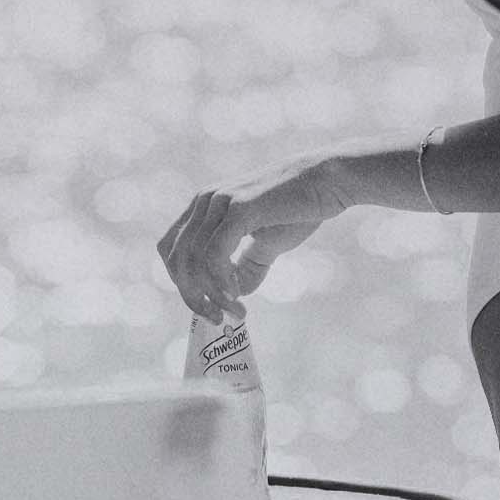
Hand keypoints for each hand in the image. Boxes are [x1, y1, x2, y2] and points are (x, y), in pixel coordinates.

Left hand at [157, 157, 347, 319]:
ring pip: (195, 260)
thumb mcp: (268, 242)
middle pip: (177, 259)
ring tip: (235, 312)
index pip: (170, 249)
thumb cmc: (300, 208)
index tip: (205, 305)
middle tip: (216, 319)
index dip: (181, 281)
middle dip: (192, 295)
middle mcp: (205, 201)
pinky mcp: (241, 208)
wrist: (328, 180)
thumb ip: (248, 265)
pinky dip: (220, 281)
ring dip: (211, 294)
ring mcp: (220, 202)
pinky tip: (236, 296)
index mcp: (204, 206)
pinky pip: (215, 254)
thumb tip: (236, 294)